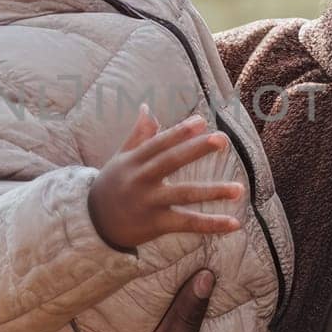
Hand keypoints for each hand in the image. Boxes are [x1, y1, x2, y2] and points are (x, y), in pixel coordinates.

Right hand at [87, 104, 243, 251]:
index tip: (201, 121)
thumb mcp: (121, 159)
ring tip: (239, 189)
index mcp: (135, 160)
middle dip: (196, 150)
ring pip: (184, 195)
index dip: (179, 132)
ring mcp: (149, 202)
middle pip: (171, 162)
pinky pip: (187, 223)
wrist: (92, 223)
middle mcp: (142, 179)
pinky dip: (211, 224)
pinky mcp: (156, 224)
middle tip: (222, 139)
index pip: (160, 143)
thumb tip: (147, 107)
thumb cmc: (111, 186)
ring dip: (213, 192)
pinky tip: (234, 224)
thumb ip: (138, 135)